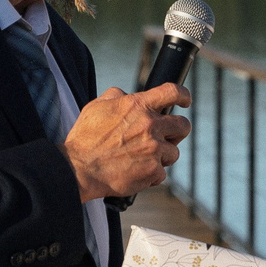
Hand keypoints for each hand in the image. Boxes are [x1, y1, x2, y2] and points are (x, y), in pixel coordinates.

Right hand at [66, 86, 191, 201]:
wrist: (79, 169)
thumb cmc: (85, 138)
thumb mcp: (97, 106)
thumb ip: (117, 96)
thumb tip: (127, 95)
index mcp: (138, 106)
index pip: (172, 92)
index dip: (184, 95)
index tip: (185, 100)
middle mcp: (150, 125)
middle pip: (183, 125)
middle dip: (177, 131)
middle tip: (166, 136)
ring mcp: (154, 149)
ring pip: (173, 152)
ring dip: (162, 155)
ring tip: (142, 158)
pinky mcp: (153, 171)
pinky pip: (162, 173)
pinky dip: (151, 174)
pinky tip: (136, 172)